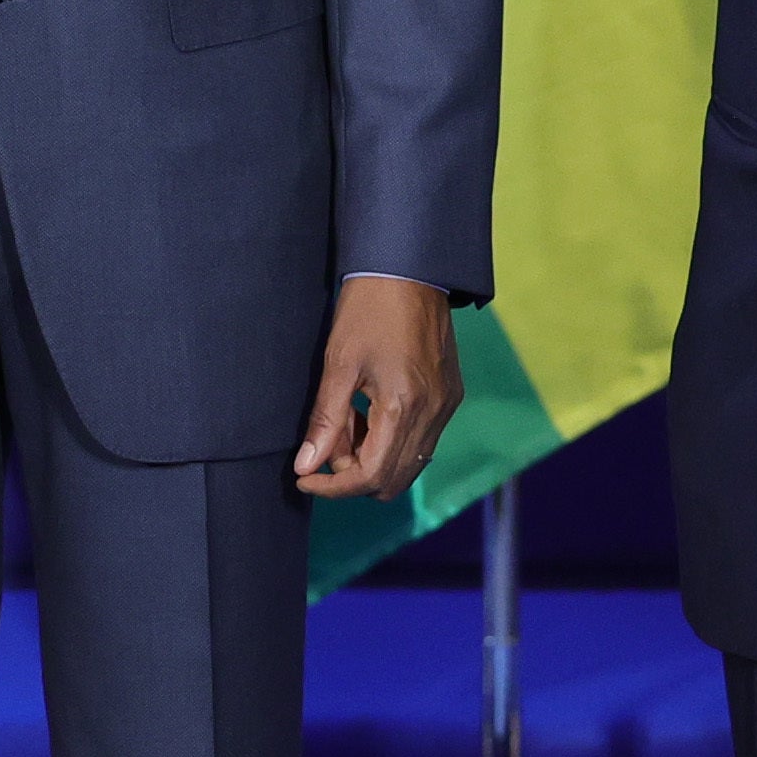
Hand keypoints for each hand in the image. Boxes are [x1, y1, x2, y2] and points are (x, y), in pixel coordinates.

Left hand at [294, 277, 459, 502]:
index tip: (306, 479)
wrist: (409, 270)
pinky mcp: (450, 396)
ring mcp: (446, 406)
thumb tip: (307, 466)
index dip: (335, 486)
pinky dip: (391, 441)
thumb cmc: (369, 310)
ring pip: (409, 463)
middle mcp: (434, 413)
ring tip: (346, 422)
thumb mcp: (338, 364)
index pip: (371, 475)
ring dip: (373, 458)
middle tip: (326, 445)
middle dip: (354, 475)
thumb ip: (325, 420)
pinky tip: (368, 413)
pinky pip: (422, 440)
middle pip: (393, 480)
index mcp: (404, 406)